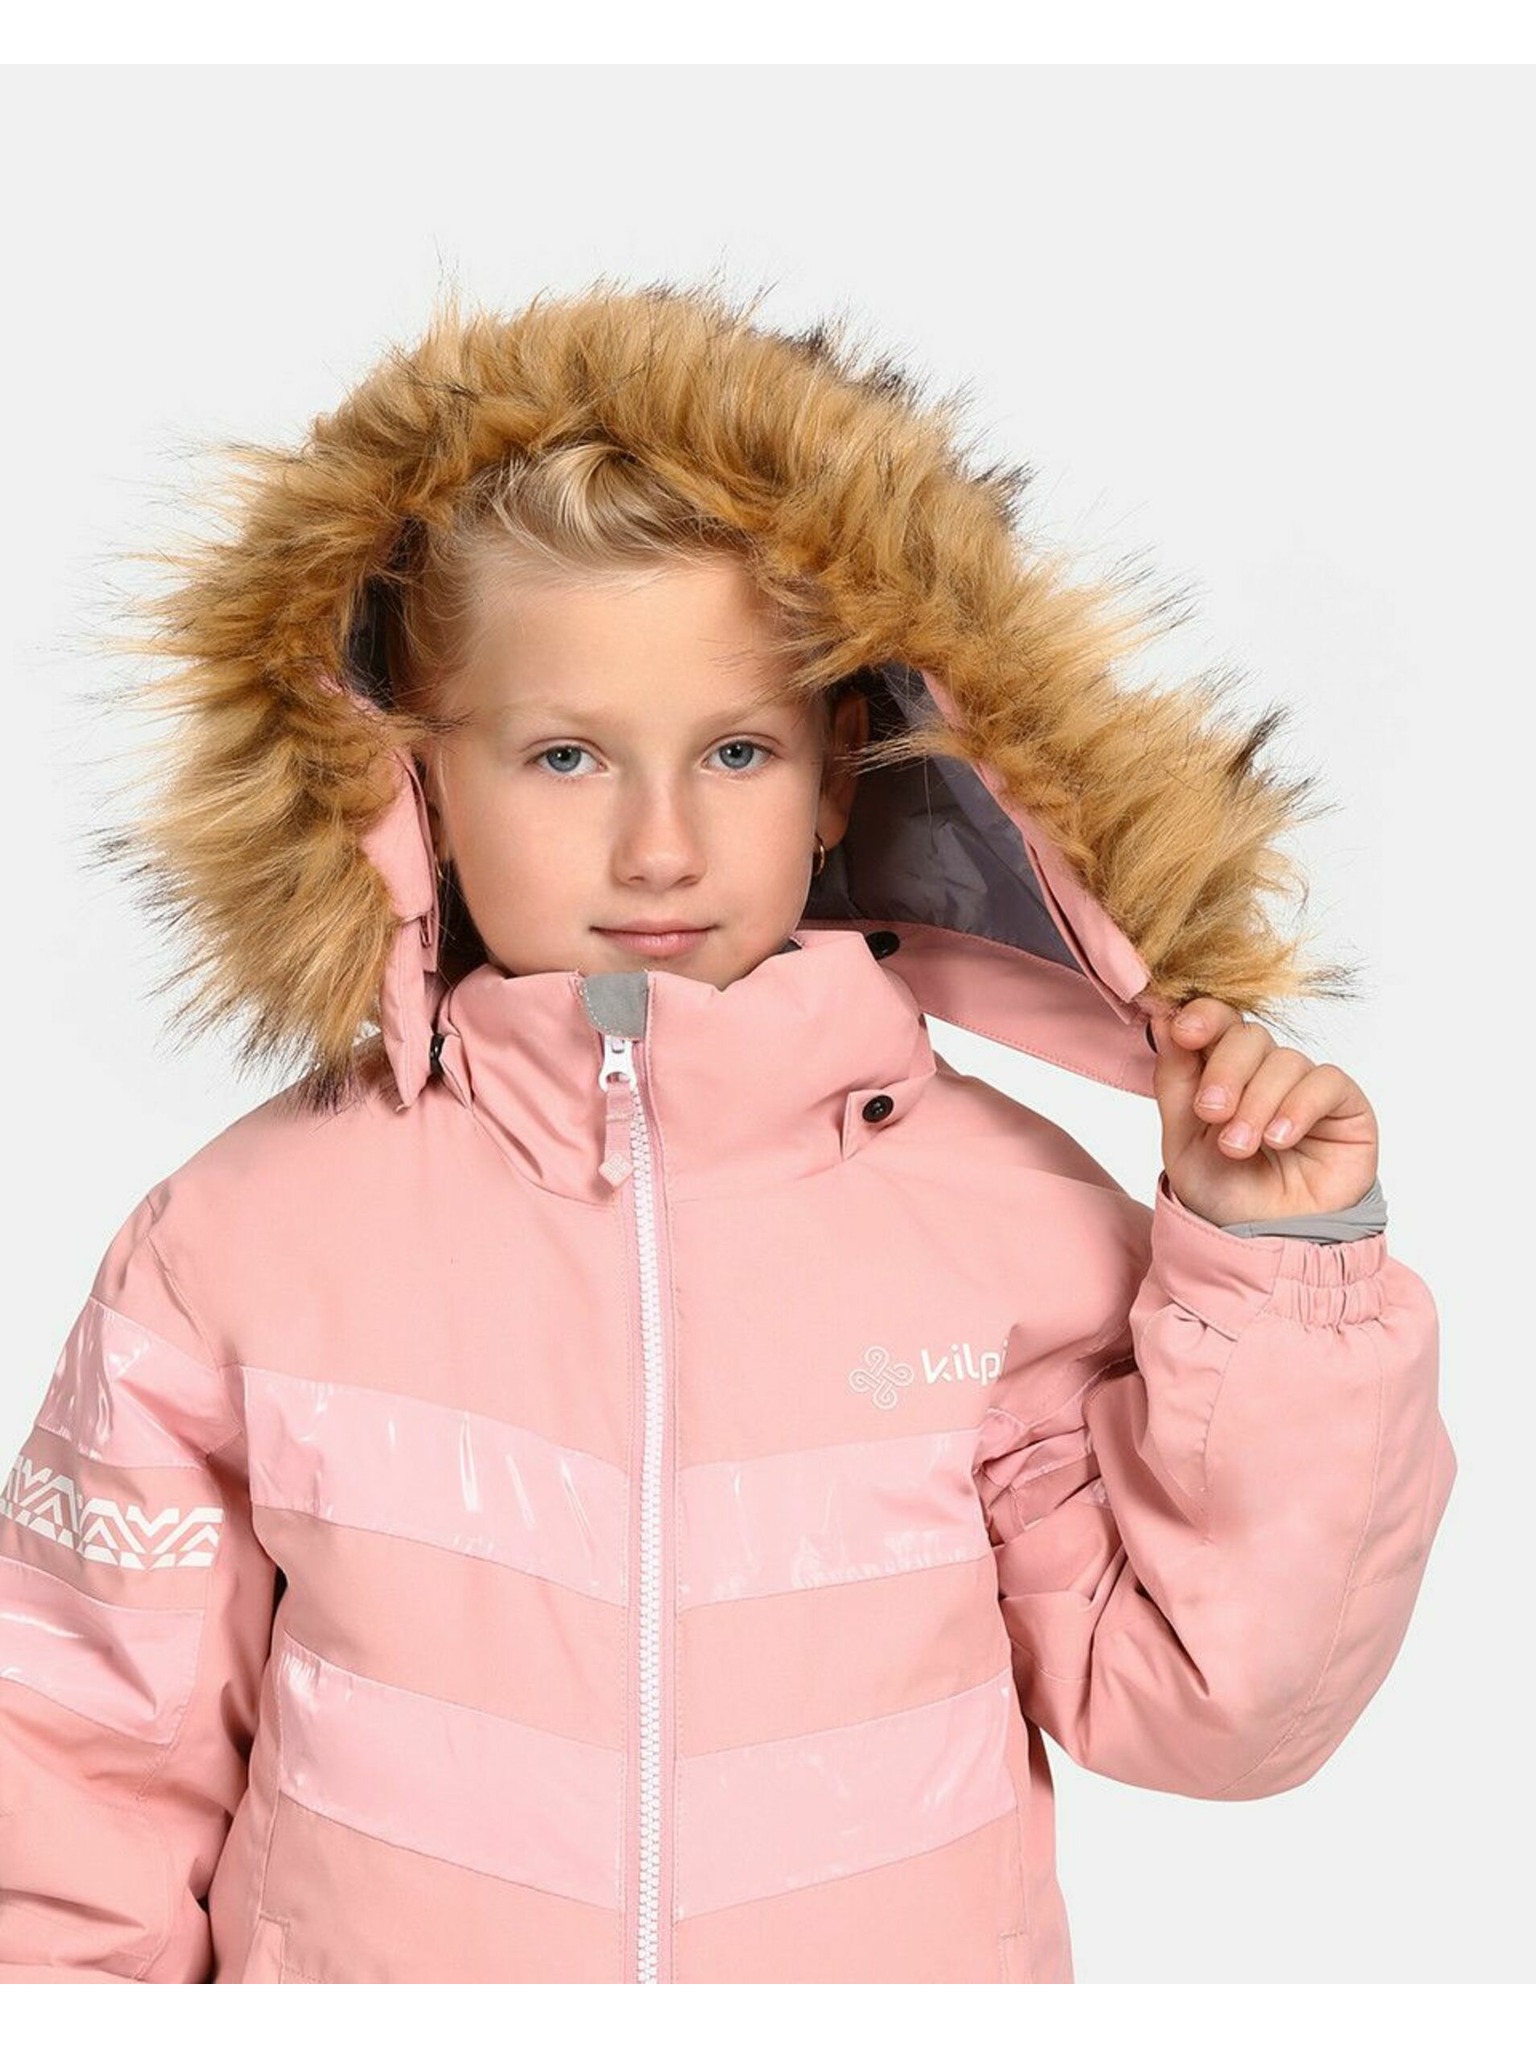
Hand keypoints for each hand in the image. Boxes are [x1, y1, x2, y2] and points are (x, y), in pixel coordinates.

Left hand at [1148, 998, 1379, 1227]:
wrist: (1265, 1240)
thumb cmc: (1225, 1191)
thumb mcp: (1182, 1138)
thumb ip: (1174, 1079)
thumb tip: (1162, 1017)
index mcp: (1222, 1069)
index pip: (1217, 1020)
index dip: (1203, 1016)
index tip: (1182, 1031)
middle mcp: (1264, 1070)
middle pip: (1247, 1036)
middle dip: (1225, 1072)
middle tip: (1211, 1112)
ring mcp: (1304, 1085)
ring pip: (1283, 1061)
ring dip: (1257, 1103)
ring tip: (1240, 1147)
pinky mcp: (1344, 1105)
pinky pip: (1325, 1081)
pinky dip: (1297, 1107)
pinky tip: (1280, 1140)